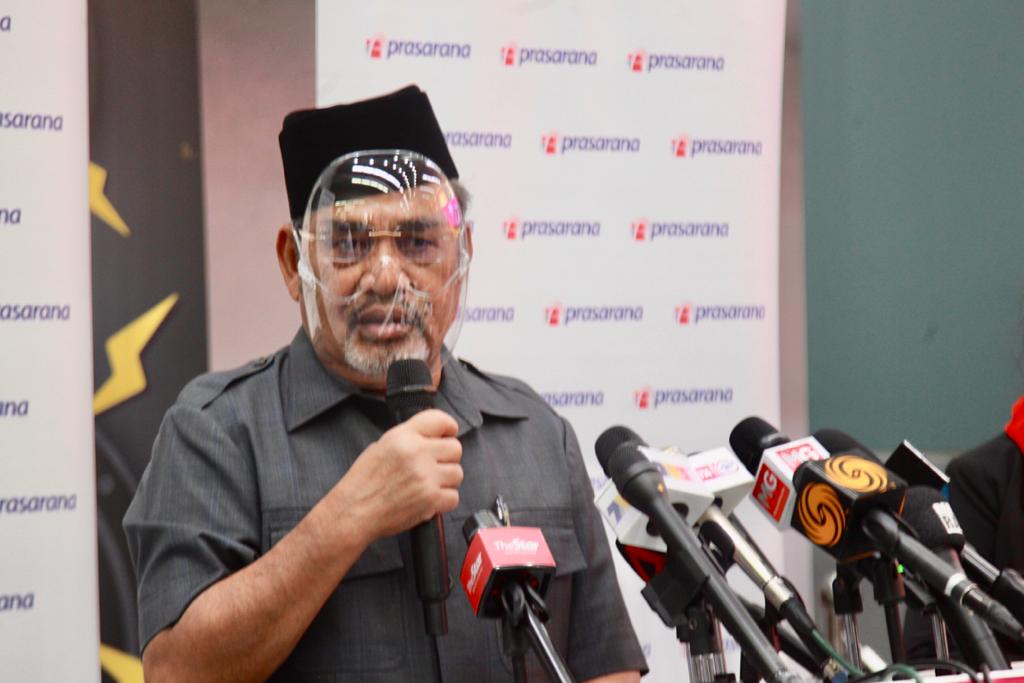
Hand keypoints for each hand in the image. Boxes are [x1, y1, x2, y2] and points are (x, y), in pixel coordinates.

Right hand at [330, 409, 462, 542]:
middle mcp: (417, 453)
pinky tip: (428, 499)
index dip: (448, 427)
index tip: (448, 434)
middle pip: (455, 448)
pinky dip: (444, 500)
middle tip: (434, 466)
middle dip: (447, 457)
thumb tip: (433, 438)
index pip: (440, 420)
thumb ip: (409, 439)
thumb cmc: (363, 482)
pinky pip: (453, 496)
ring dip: (446, 480)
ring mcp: (425, 477)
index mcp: (403, 436)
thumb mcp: (381, 446)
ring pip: (457, 473)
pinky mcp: (430, 499)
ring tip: (428, 484)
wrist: (353, 512)